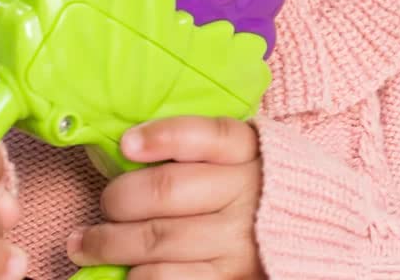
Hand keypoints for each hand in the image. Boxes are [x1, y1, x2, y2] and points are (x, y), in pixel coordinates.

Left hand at [67, 116, 265, 278]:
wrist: (316, 232)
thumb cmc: (260, 184)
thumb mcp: (244, 151)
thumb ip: (200, 145)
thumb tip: (129, 146)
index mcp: (247, 150)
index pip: (205, 134)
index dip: (162, 137)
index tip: (126, 144)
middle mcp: (244, 193)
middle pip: (167, 191)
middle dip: (118, 199)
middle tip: (102, 203)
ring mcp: (239, 243)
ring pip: (160, 240)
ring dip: (110, 243)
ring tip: (84, 242)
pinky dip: (139, 277)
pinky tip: (125, 272)